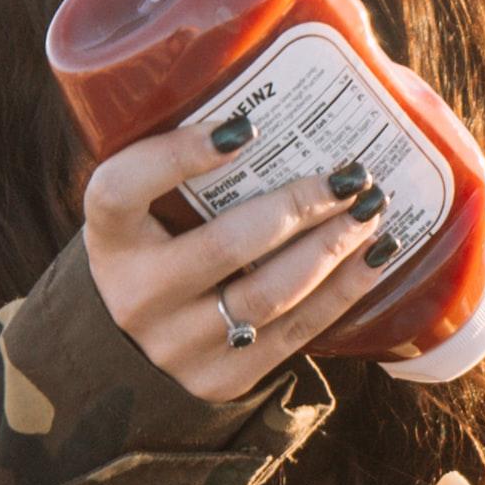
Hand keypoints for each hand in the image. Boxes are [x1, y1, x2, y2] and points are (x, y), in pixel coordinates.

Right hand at [79, 114, 409, 405]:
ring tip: (371, 212)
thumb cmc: (156, 251)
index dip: (180, 156)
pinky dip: (343, 292)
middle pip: (224, 246)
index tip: (247, 127)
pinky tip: (374, 258)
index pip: (124, 188)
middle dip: (298, 207)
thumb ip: (187, 168)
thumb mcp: (146, 210)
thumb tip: (284, 106)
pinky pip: (294, 334)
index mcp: (109, 236)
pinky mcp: (221, 378)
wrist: (130, 351)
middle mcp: (136, 293)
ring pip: (268, 295)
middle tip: (349, 176)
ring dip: (331, 249)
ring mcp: (178, 344)